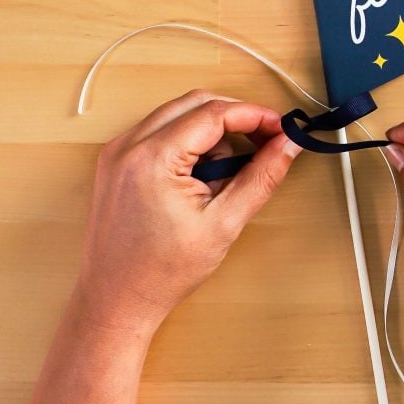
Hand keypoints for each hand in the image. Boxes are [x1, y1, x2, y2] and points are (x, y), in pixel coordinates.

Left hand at [78, 90, 301, 334]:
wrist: (116, 300)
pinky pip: (160, 132)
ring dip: (211, 132)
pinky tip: (201, 177)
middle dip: (235, 117)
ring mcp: (117, 151)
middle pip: (196, 103)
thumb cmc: (163, 271)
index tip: (282, 128)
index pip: (214, 113)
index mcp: (153, 158)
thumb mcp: (224, 224)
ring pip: (178, 114)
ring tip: (226, 175)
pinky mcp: (115, 162)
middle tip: (266, 142)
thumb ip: (261, 177)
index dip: (255, 115)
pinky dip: (188, 143)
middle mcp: (128, 145)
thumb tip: (289, 145)